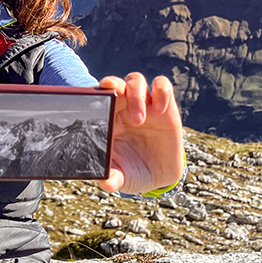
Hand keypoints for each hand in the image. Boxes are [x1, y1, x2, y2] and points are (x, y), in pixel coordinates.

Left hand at [97, 73, 183, 193]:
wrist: (160, 177)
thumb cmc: (133, 172)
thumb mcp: (123, 178)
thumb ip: (113, 178)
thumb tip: (105, 182)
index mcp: (108, 120)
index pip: (98, 98)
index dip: (96, 92)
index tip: (97, 98)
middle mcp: (124, 108)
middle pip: (116, 84)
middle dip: (115, 87)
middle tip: (118, 103)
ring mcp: (144, 105)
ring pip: (136, 80)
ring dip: (136, 93)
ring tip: (140, 120)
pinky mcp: (165, 106)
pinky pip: (163, 86)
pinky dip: (161, 91)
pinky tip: (160, 109)